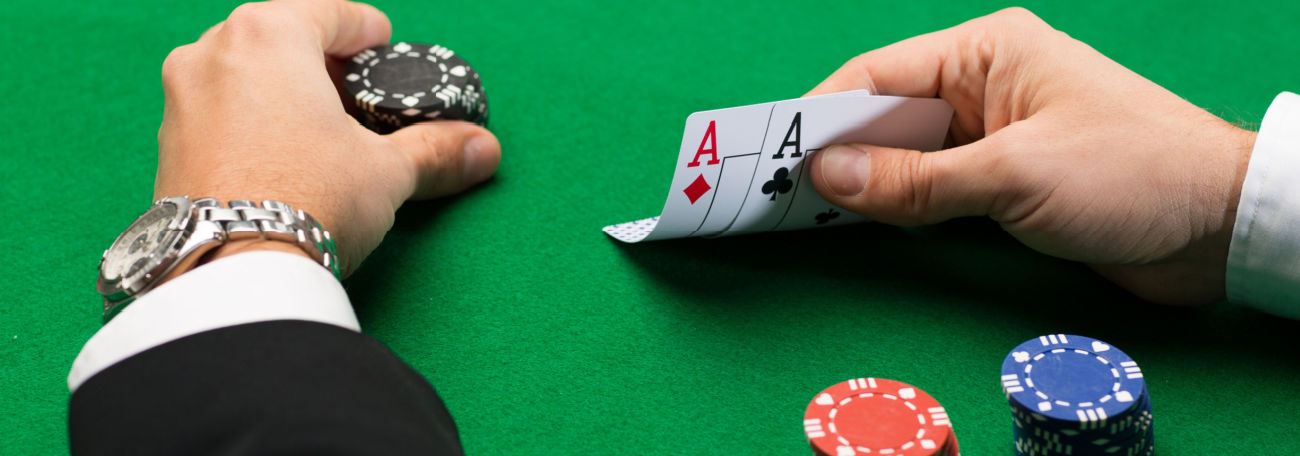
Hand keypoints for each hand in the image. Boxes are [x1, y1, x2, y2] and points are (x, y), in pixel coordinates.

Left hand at [155, 0, 499, 276]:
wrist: (232, 274)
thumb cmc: (310, 200)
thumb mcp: (387, 171)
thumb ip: (435, 149)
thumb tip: (482, 149)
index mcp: (269, 34)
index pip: (333, 13)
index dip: (370, 34)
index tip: (388, 54)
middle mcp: (212, 52)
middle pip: (283, 41)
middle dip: (325, 69)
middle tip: (362, 104)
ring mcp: (180, 99)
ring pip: (246, 78)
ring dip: (286, 98)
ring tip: (325, 141)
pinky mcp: (166, 146)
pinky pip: (220, 117)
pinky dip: (253, 128)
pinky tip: (283, 167)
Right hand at [806, 8, 1254, 303]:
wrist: (1221, 227)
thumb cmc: (1131, 175)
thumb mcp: (1013, 176)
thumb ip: (915, 181)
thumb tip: (828, 176)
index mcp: (988, 53)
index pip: (879, 77)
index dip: (821, 116)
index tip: (773, 157)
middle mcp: (985, 86)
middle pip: (886, 116)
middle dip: (837, 153)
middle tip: (779, 193)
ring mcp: (994, 134)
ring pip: (906, 155)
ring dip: (865, 184)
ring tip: (806, 214)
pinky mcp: (1005, 181)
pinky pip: (933, 188)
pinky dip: (899, 207)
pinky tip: (863, 226)